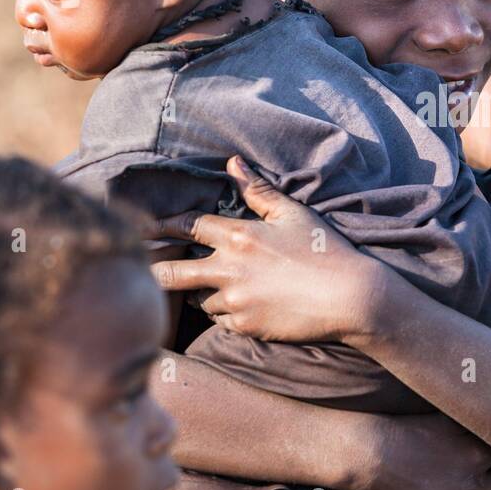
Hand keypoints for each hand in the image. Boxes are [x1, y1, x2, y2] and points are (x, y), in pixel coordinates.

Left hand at [147, 156, 388, 343]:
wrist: (350, 297)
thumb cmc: (325, 249)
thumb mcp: (293, 213)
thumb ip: (257, 190)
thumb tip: (232, 162)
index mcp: (238, 236)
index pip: (187, 226)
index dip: (164, 225)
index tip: (146, 226)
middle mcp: (229, 269)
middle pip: (171, 273)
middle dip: (152, 270)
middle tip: (139, 270)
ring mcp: (235, 301)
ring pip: (199, 299)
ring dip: (201, 292)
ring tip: (212, 287)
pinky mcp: (246, 326)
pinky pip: (222, 321)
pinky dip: (225, 312)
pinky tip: (240, 305)